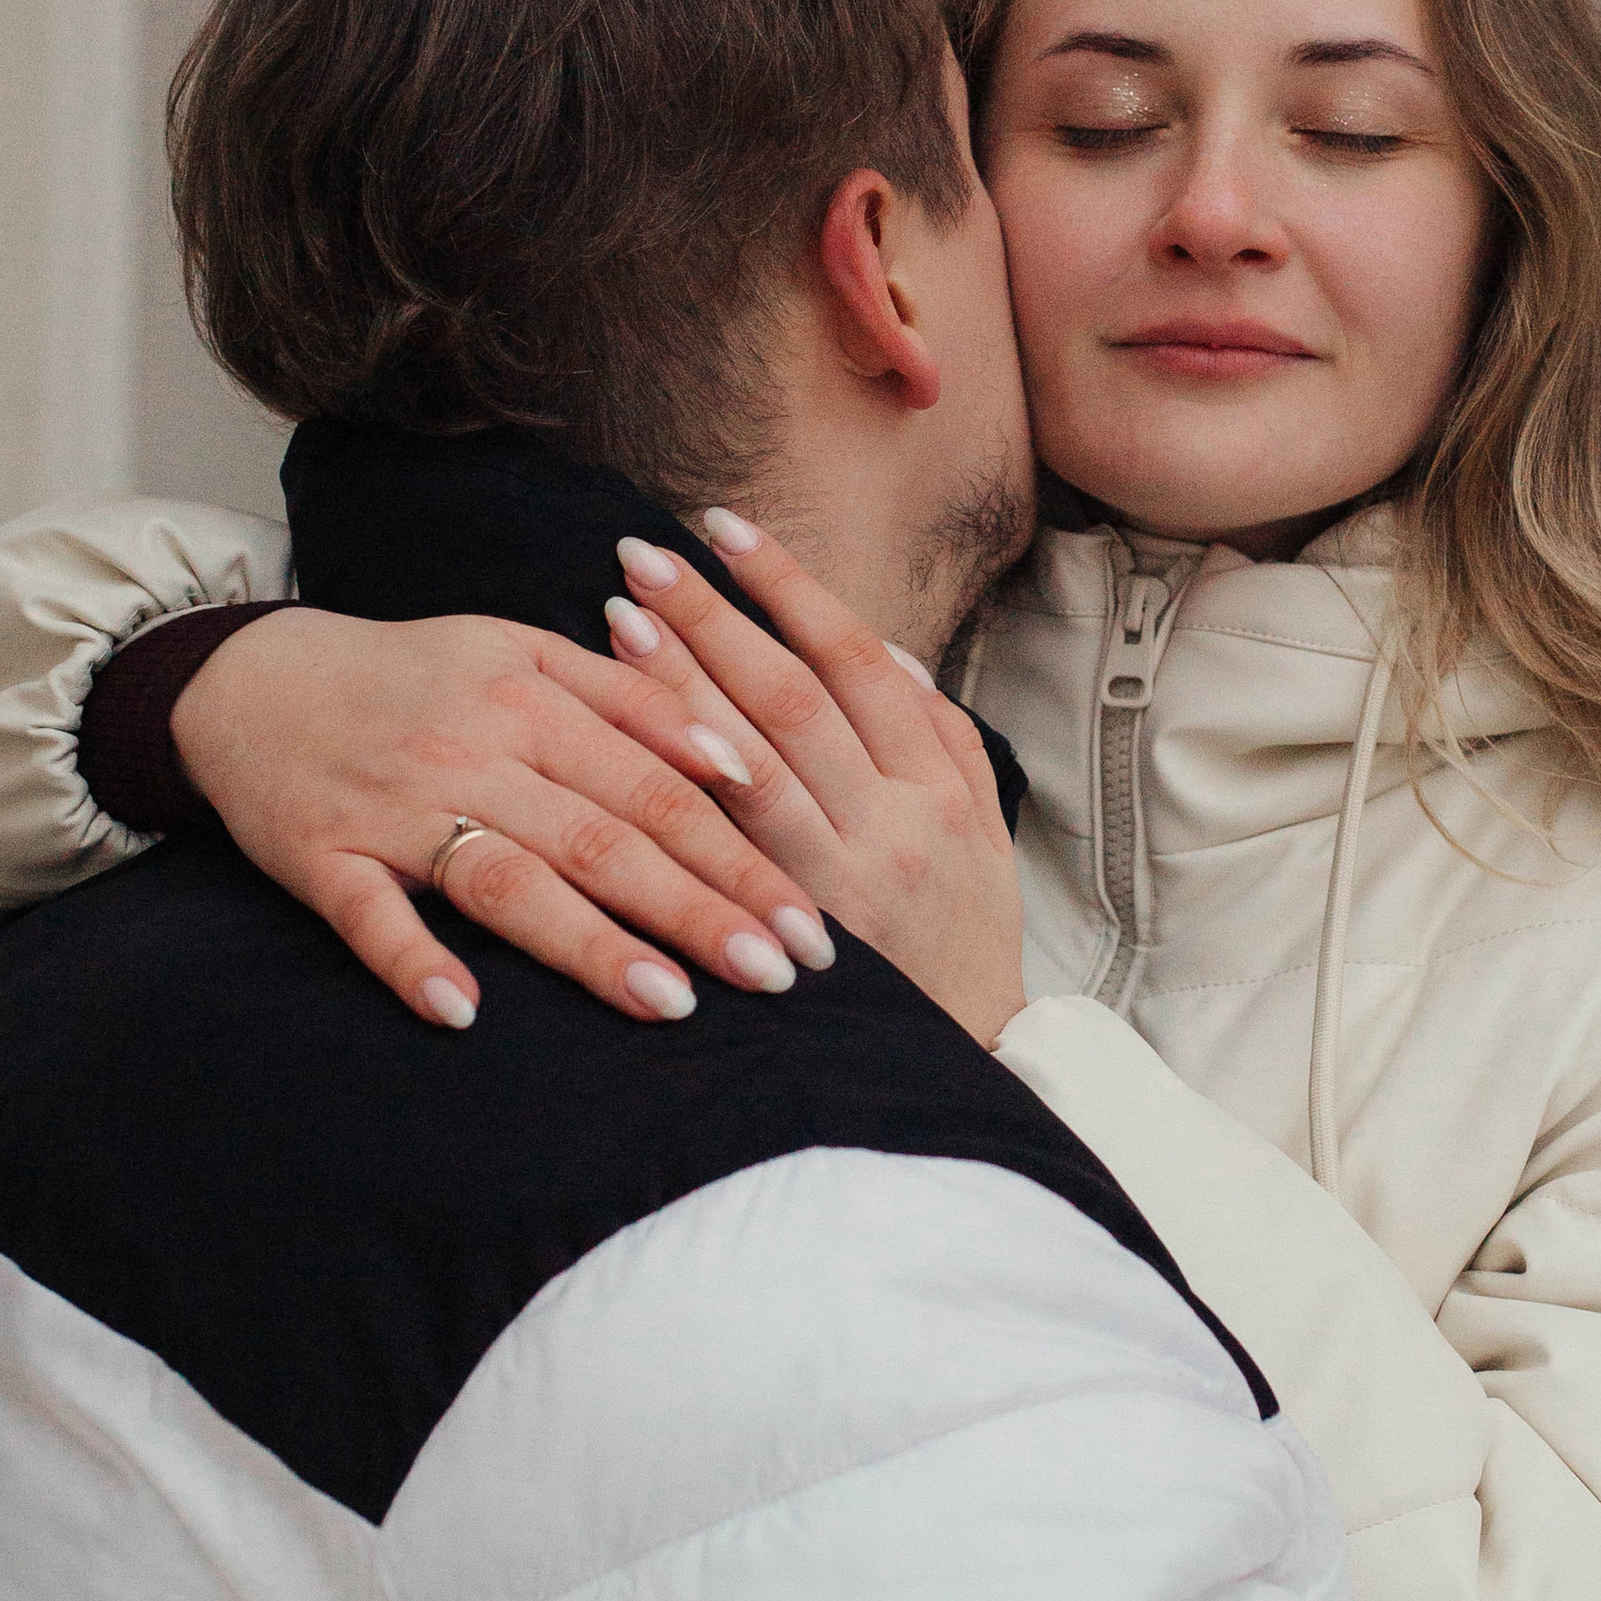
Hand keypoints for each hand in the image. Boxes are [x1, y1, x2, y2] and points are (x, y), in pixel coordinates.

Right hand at [169, 606, 833, 1027]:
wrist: (254, 677)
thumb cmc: (417, 676)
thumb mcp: (525, 656)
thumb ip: (630, 701)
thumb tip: (736, 761)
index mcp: (535, 699)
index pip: (661, 789)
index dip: (742, 855)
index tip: (808, 923)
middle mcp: (474, 751)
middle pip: (606, 838)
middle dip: (700, 910)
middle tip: (779, 973)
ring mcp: (395, 808)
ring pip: (509, 880)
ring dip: (590, 944)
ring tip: (670, 1002)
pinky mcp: (321, 857)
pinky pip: (371, 917)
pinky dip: (414, 961)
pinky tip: (464, 1011)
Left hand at [607, 515, 1027, 1048]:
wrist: (960, 1071)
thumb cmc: (960, 939)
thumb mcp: (981, 831)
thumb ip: (940, 734)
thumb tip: (882, 650)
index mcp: (938, 789)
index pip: (855, 662)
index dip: (788, 589)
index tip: (726, 529)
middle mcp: (890, 827)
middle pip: (790, 699)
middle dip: (714, 616)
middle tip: (644, 553)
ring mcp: (833, 885)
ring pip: (747, 764)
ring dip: (678, 686)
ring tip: (619, 616)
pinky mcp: (783, 936)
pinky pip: (719, 843)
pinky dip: (671, 778)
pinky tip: (621, 732)